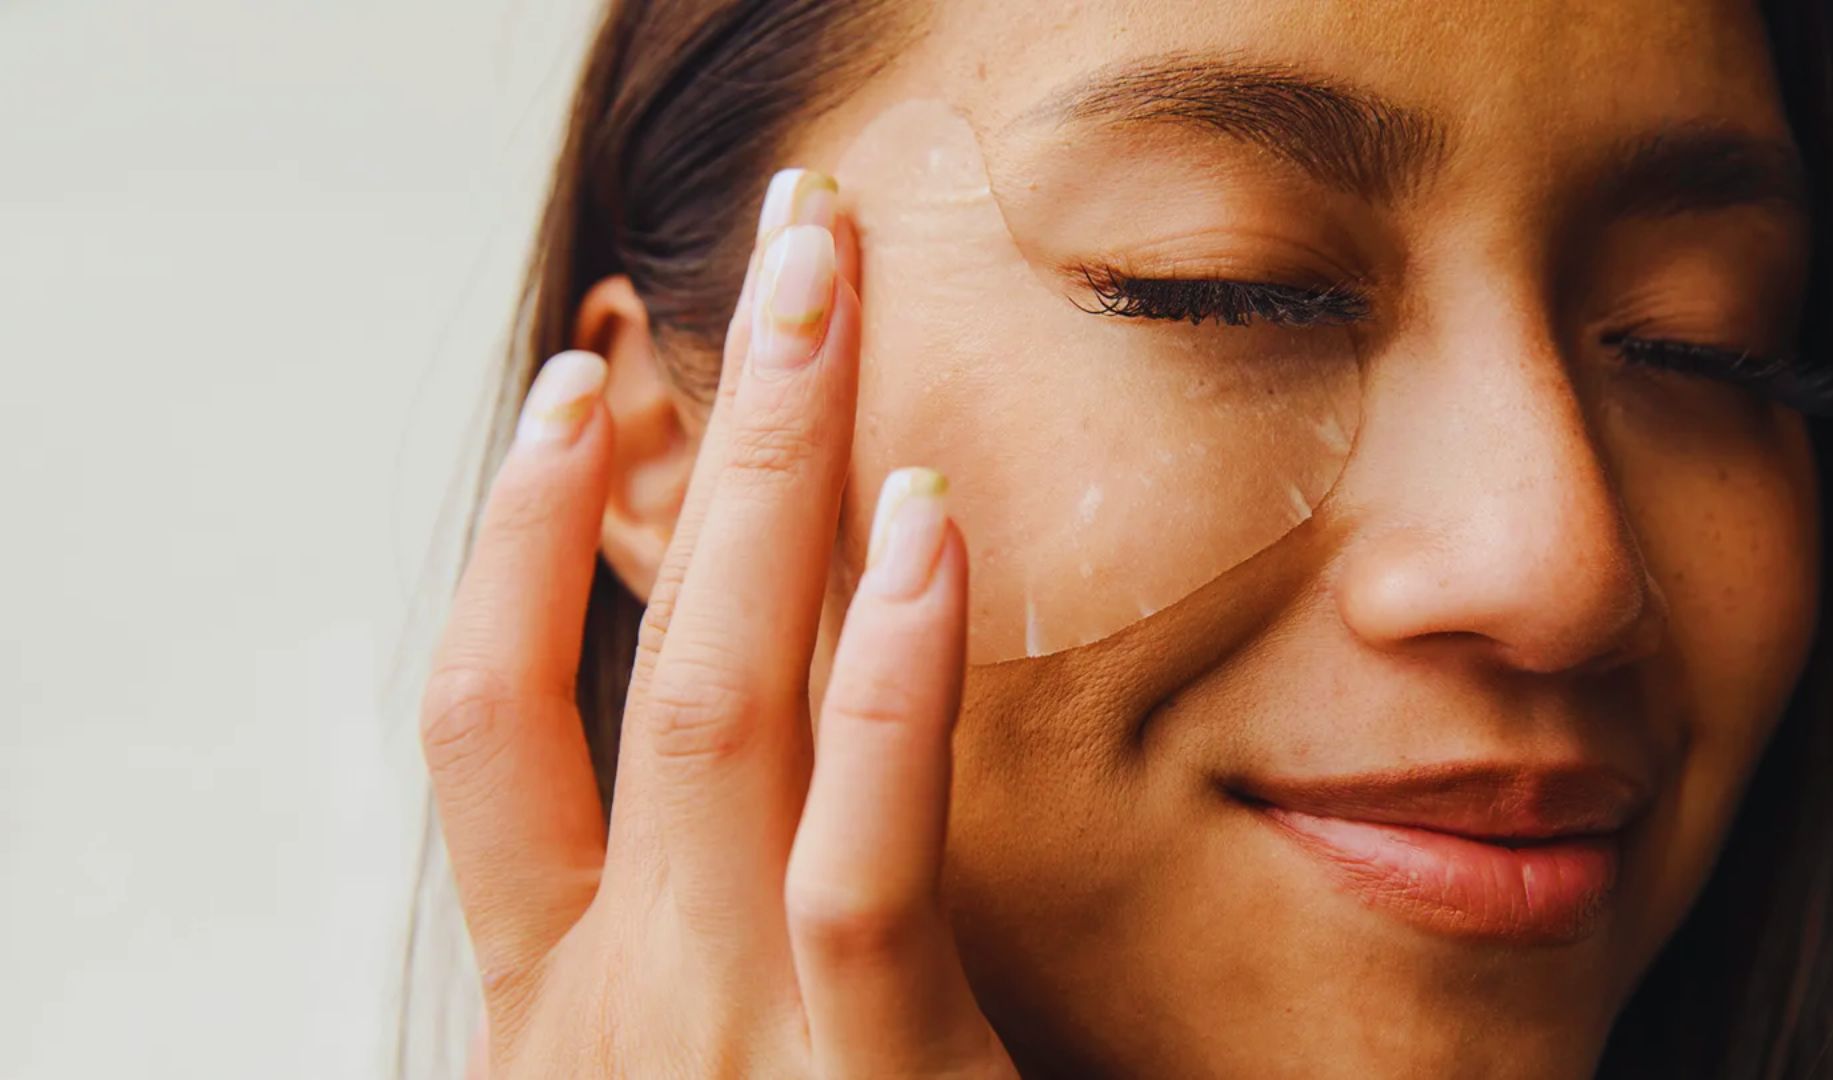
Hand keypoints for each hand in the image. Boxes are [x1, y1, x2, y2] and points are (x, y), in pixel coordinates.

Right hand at [421, 176, 1015, 1077]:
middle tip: (772, 256)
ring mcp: (723, 1035)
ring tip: (828, 302)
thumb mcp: (690, 1062)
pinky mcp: (863, 1079)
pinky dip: (888, 683)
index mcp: (559, 992)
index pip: (482, 715)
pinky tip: (920, 534)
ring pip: (724, 710)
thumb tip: (771, 743)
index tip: (584, 396)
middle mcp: (614, 996)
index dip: (518, 536)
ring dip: (778, 483)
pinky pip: (860, 854)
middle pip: (614, 657)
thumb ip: (702, 919)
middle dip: (693, 434)